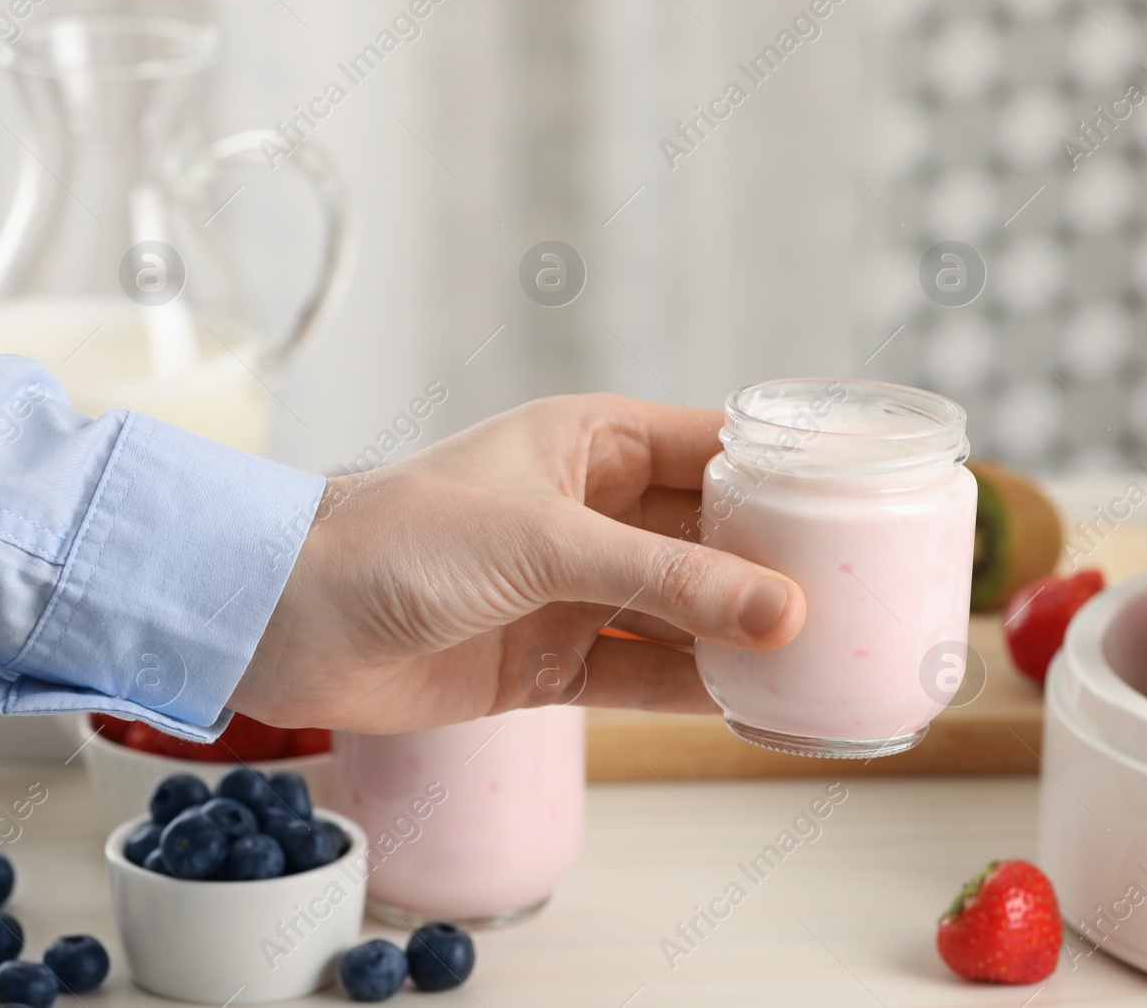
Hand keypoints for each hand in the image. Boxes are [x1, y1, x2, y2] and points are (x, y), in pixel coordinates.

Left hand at [233, 394, 805, 732]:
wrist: (287, 621)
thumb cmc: (397, 538)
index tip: (859, 500)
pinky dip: (696, 691)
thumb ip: (666, 581)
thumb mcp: (545, 542)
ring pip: (686, 612)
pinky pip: (645, 676)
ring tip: (824, 656)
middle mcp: (594, 512)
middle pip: (712, 536)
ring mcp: (577, 591)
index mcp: (592, 443)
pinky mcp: (553, 663)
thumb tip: (782, 612)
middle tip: (858, 593)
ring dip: (744, 635)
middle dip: (777, 565)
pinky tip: (753, 703)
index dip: (786, 472)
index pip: (714, 447)